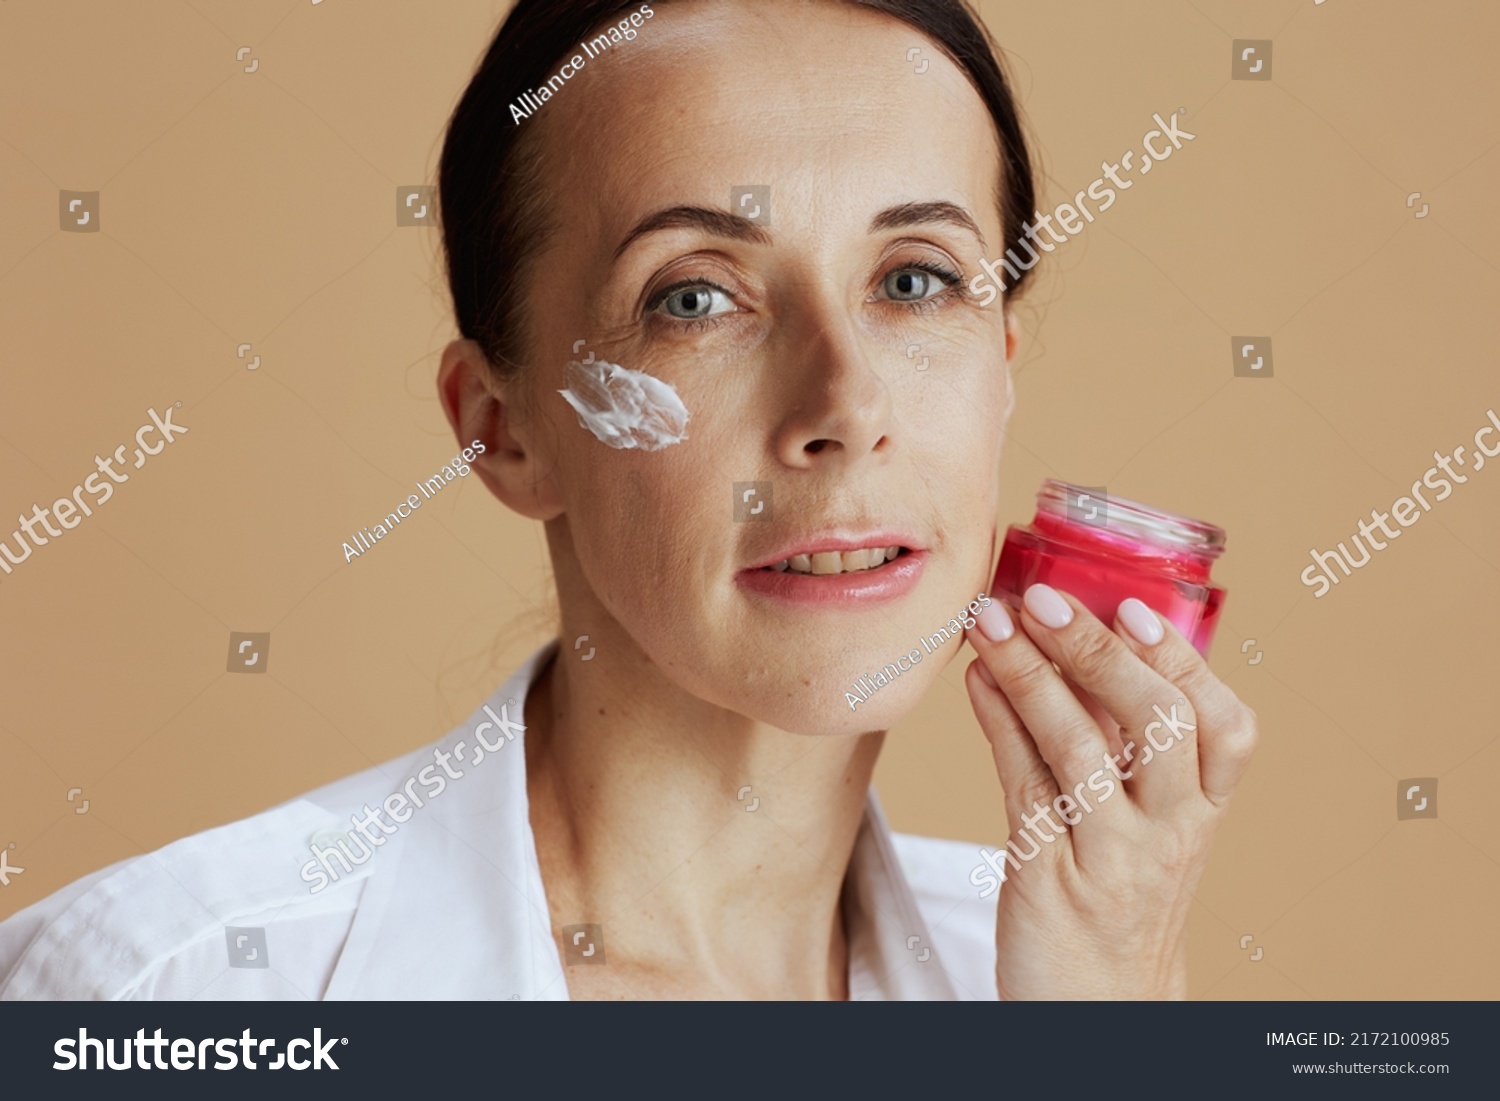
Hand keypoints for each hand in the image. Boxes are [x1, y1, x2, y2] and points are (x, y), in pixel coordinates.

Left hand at [964, 584, 1257, 999]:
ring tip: (990, 622)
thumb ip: (1130, 747)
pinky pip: (1025, 784)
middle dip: (1097, 651)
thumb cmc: (1118, 896)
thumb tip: (1082, 642)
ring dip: (1031, 673)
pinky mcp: (1051, 877)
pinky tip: (978, 681)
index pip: (1225, 725)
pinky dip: (999, 723)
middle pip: (1159, 723)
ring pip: (1081, 747)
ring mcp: (1113, 858)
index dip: (1180, 659)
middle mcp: (1171, 834)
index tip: (1131, 605)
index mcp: (1204, 812)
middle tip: (1043, 598)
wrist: (1097, 1008)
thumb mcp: (1149, 825)